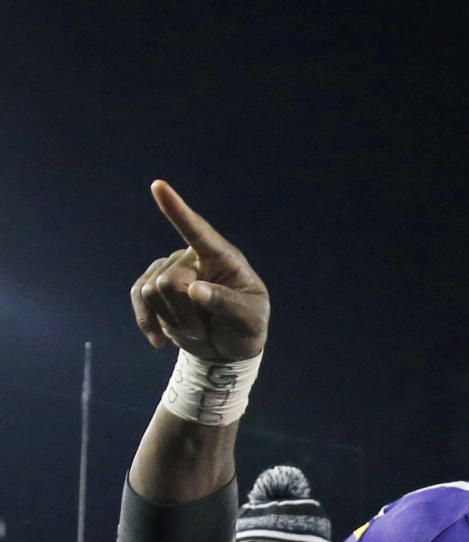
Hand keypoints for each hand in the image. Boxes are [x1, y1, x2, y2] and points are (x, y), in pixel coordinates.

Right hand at [130, 180, 269, 362]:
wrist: (228, 347)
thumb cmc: (246, 327)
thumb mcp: (250, 319)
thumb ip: (227, 304)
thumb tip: (194, 290)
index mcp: (221, 256)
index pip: (198, 230)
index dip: (177, 210)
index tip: (158, 186)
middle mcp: (192, 257)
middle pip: (168, 280)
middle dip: (184, 314)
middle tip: (205, 328)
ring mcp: (170, 269)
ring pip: (151, 291)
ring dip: (173, 321)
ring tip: (195, 328)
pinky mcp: (153, 287)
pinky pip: (138, 297)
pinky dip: (147, 322)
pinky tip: (158, 341)